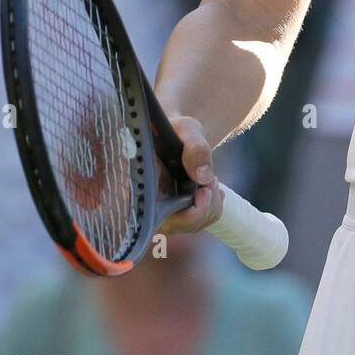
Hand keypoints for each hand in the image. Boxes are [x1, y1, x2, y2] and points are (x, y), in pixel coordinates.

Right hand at [157, 115, 224, 235]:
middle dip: (202, 209)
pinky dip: (212, 208)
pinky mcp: (174, 210)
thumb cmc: (176, 127)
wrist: (176, 131)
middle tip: (213, 182)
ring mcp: (160, 209)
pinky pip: (197, 221)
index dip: (182, 216)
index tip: (203, 192)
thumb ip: (195, 148)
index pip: (153, 219)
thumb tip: (203, 177)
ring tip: (213, 180)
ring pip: (189, 225)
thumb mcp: (187, 129)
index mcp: (140, 183)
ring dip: (210, 207)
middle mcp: (146, 202)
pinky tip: (212, 188)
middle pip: (174, 226)